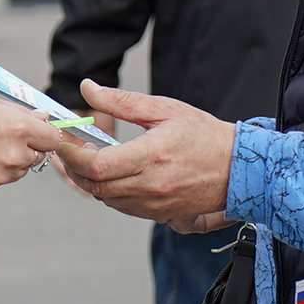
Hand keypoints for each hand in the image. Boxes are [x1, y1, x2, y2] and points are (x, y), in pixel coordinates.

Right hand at [0, 92, 68, 194]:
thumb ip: (22, 113)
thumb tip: (44, 118)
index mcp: (19, 129)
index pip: (53, 138)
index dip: (45, 134)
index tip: (37, 131)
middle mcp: (15, 154)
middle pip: (38, 156)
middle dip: (27, 147)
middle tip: (2, 136)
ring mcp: (1, 174)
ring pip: (20, 170)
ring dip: (11, 160)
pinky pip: (0, 179)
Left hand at [53, 80, 234, 224]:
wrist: (239, 168)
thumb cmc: (204, 135)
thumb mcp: (164, 109)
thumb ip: (122, 101)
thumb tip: (88, 88)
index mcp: (151, 155)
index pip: (96, 165)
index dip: (72, 155)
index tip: (64, 142)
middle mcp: (151, 185)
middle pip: (95, 186)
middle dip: (76, 169)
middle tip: (73, 150)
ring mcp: (156, 204)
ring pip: (107, 199)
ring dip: (93, 182)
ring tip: (94, 160)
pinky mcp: (161, 215)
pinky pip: (124, 207)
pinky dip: (112, 193)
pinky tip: (115, 175)